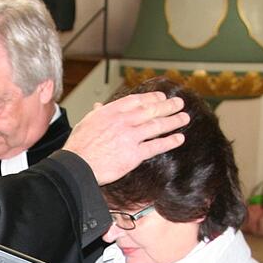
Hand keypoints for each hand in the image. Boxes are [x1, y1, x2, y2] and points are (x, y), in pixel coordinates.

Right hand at [62, 92, 189, 184]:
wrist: (78, 165)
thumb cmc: (78, 146)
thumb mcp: (86, 123)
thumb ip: (96, 113)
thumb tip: (98, 106)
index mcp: (110, 112)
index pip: (136, 101)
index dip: (151, 98)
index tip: (161, 97)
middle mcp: (123, 121)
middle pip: (151, 110)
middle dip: (168, 106)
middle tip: (179, 103)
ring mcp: (130, 137)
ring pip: (157, 126)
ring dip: (173, 121)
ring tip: (184, 118)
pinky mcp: (134, 154)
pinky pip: (156, 146)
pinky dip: (170, 142)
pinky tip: (179, 139)